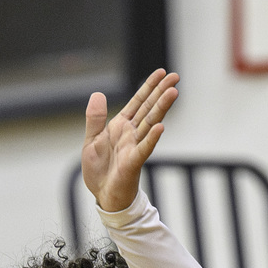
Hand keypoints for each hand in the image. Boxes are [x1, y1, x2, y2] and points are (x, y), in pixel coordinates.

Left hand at [82, 68, 178, 213]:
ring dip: (162, 108)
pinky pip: (144, 148)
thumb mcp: (91, 140)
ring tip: (173, 92)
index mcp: (121, 126)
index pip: (138, 102)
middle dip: (161, 91)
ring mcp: (134, 147)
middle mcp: (131, 134)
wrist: (103, 195)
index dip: (149, 86)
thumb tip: (98, 93)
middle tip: (176, 76)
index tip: (162, 72)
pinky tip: (161, 128)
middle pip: (149, 108)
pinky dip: (151, 138)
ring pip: (150, 123)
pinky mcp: (133, 162)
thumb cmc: (100, 170)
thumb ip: (95, 118)